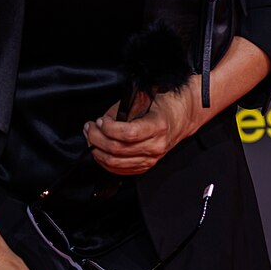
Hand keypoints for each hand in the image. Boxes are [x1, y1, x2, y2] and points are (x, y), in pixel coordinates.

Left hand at [85, 85, 201, 176]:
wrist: (181, 117)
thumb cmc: (163, 105)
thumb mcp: (144, 98)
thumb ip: (122, 110)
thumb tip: (102, 121)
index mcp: (157, 126)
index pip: (128, 134)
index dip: (109, 128)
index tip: (100, 121)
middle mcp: (155, 146)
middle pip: (118, 150)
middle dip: (97, 138)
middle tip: (89, 127)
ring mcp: (151, 159)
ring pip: (116, 163)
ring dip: (97, 150)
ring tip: (91, 137)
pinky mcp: (145, 166)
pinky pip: (120, 170)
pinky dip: (105, 162)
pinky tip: (99, 150)